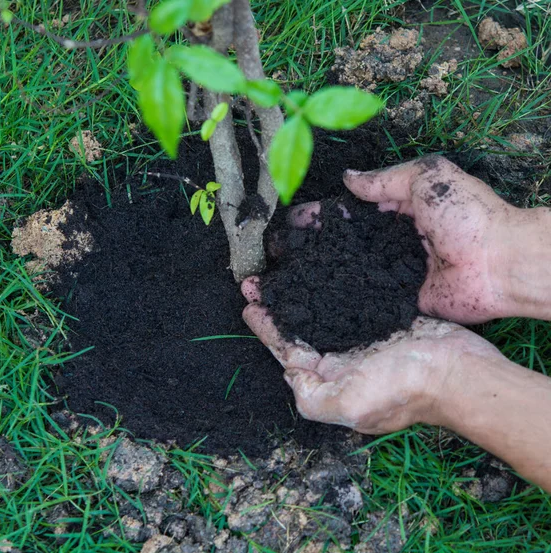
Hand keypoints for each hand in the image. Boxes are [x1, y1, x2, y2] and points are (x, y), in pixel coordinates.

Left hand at [241, 282, 503, 433]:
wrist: (460, 371)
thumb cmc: (405, 388)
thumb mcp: (350, 405)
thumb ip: (312, 395)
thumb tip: (288, 372)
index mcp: (331, 379)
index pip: (288, 351)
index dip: (266, 328)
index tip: (249, 302)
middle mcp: (343, 359)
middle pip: (301, 328)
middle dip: (278, 304)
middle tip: (258, 278)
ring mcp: (363, 337)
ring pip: (322, 310)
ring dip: (301, 290)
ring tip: (283, 266)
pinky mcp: (382, 317)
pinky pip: (349, 298)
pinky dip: (332, 283)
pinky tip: (324, 265)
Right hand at [291, 155, 550, 323]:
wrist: (499, 264)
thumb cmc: (466, 215)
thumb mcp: (426, 178)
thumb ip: (384, 179)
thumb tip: (347, 178)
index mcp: (396, 209)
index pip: (348, 211)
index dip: (320, 215)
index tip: (291, 221)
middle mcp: (389, 242)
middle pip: (342, 243)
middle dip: (311, 246)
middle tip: (278, 252)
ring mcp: (392, 273)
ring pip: (347, 271)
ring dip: (318, 272)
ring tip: (284, 277)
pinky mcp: (397, 300)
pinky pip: (364, 297)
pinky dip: (340, 298)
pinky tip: (310, 302)